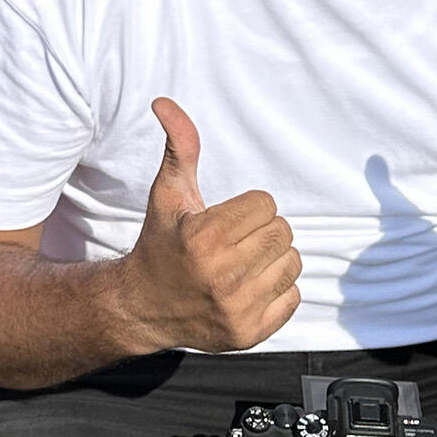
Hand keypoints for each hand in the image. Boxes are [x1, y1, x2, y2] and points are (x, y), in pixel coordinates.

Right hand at [118, 98, 300, 354]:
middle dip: (260, 232)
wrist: (143, 308)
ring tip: (240, 264)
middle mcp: (221, 275)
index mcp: (203, 238)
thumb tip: (165, 102)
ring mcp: (237, 308)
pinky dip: (276, 290)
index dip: (247, 208)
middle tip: (233, 243)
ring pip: (292, 262)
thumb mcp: (167, 194)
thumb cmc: (161, 244)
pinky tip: (247, 288)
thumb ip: (179, 147)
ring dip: (271, 260)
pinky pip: (293, 296)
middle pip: (282, 232)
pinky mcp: (249, 333)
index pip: (266, 205)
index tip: (223, 221)